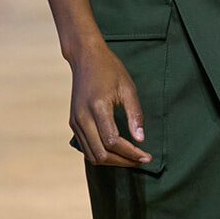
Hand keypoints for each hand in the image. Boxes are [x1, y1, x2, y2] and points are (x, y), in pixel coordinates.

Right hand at [69, 42, 151, 166]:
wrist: (85, 57)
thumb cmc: (109, 69)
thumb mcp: (128, 88)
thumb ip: (135, 115)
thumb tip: (140, 139)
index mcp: (98, 107)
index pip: (113, 142)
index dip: (130, 153)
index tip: (146, 156)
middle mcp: (82, 117)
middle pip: (101, 154)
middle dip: (122, 161)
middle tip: (140, 159)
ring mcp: (75, 121)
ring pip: (91, 155)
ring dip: (112, 161)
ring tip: (130, 157)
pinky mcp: (73, 123)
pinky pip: (86, 147)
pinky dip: (101, 154)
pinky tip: (116, 151)